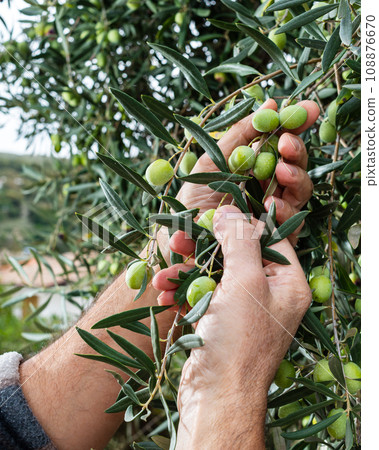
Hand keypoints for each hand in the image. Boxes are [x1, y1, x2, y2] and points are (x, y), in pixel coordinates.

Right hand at [154, 205, 311, 447]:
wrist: (214, 396)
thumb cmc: (238, 339)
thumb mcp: (245, 281)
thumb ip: (240, 240)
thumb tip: (230, 210)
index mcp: (288, 282)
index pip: (270, 237)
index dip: (244, 221)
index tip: (217, 210)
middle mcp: (269, 292)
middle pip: (237, 252)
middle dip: (204, 246)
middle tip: (179, 236)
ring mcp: (243, 306)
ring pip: (214, 272)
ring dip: (186, 270)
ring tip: (161, 274)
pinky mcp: (220, 318)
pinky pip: (202, 292)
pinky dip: (182, 291)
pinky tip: (162, 291)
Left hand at [176, 99, 318, 245]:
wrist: (181, 235)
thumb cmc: (193, 197)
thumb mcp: (212, 160)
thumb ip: (239, 134)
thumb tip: (270, 103)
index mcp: (255, 166)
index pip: (283, 142)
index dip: (298, 125)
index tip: (309, 108)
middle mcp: (268, 186)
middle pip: (296, 165)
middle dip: (297, 150)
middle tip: (287, 143)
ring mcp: (274, 210)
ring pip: (300, 190)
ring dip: (295, 177)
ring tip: (282, 172)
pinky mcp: (275, 235)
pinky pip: (291, 221)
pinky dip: (284, 210)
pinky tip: (270, 206)